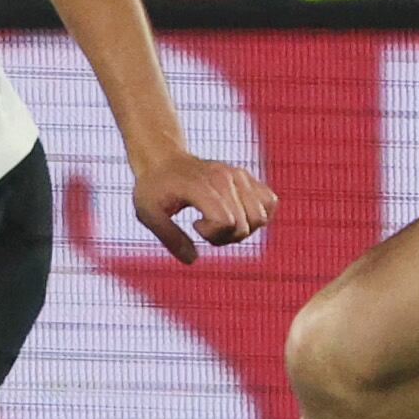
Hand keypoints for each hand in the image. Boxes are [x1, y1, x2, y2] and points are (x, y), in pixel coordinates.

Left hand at [128, 144, 277, 264]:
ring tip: (221, 221)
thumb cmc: (154, 189)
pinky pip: (270, 202)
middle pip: (244, 225)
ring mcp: (239, 176)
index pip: (226, 221)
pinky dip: (258, 217)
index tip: (195, 225)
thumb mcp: (148, 214)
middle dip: (224, 238)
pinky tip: (236, 215)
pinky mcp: (247, 178)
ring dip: (243, 230)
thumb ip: (169, 237)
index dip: (212, 234)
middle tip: (202, 226)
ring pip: (261, 216)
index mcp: (201, 186)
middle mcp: (226, 178)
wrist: (163, 159)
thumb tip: (193, 259)